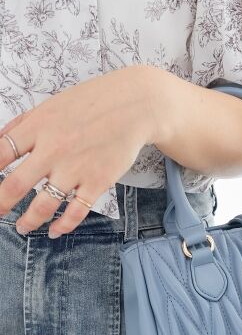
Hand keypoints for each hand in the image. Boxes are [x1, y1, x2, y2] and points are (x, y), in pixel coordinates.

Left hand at [0, 65, 160, 237]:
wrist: (134, 107)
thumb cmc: (93, 103)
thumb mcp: (51, 105)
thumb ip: (24, 123)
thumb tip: (0, 139)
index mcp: (37, 127)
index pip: (0, 154)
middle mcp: (52, 150)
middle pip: (14, 185)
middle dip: (1, 204)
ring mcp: (75, 168)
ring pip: (43, 205)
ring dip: (29, 221)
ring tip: (22, 227)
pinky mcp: (97, 182)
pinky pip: (75, 212)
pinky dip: (62, 226)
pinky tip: (55, 231)